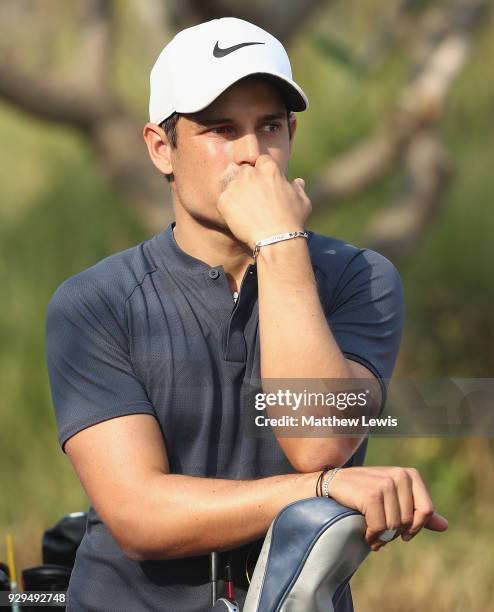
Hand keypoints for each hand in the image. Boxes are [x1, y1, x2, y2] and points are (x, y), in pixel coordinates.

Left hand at [216, 155, 310, 249]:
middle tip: (253, 199)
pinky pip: (223, 200)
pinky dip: (229, 209)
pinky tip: (239, 219)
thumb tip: (298, 182)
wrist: (276, 240)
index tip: (263, 185)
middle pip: (244, 171)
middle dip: (247, 182)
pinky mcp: (224, 199)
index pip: (261, 161)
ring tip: (246, 211)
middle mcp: (251, 172)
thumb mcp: (303, 202)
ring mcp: (236, 185)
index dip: (261, 172)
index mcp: (270, 168)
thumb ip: (298, 189)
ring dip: (237, 194)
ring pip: (232, 184)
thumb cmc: (292, 221)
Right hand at [326, 466, 447, 550]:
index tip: (403, 532)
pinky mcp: (371, 495)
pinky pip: (380, 527)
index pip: (426, 511)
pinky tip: (365, 533)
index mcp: (409, 474)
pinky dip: (372, 536)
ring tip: (371, 531)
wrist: (333, 484)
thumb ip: (418, 512)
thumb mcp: (394, 500)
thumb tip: (445, 526)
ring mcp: (385, 483)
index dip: (415, 527)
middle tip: (380, 530)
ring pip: (394, 526)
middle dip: (394, 533)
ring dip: (381, 536)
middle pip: (409, 521)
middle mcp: (399, 475)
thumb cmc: (365, 493)